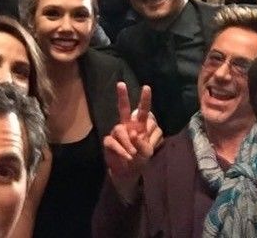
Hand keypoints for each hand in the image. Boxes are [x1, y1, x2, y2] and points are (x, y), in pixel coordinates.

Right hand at [103, 83, 162, 202]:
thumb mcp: (148, 152)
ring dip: (128, 142)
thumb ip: (144, 143)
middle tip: (121, 84)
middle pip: (123, 108)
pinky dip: (121, 150)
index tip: (146, 87)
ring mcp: (117, 133)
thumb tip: (133, 134)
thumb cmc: (140, 158)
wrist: (127, 172)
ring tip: (133, 153)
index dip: (145, 99)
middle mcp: (127, 125)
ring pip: (120, 130)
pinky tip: (128, 156)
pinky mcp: (109, 142)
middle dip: (122, 96)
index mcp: (139, 125)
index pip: (143, 111)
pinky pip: (113, 142)